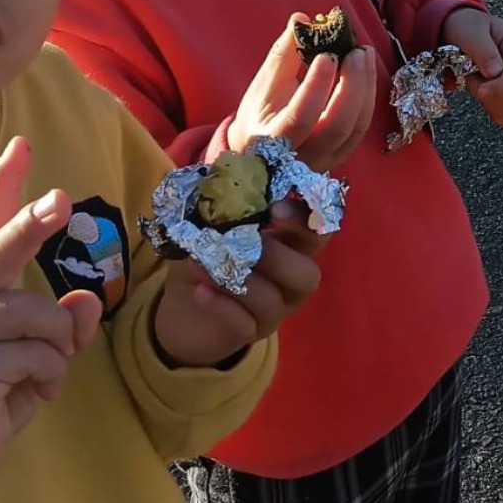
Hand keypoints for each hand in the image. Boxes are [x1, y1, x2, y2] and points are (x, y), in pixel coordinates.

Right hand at [0, 138, 104, 502]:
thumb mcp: (27, 356)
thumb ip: (53, 324)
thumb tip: (86, 301)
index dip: (2, 188)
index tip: (21, 145)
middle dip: (30, 225)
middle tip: (61, 200)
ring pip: (32, 314)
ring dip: (56, 348)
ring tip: (44, 376)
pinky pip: (33, 356)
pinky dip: (50, 377)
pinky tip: (33, 396)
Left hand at [152, 201, 324, 367]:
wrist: (184, 307)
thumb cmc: (208, 256)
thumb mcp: (212, 224)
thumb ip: (224, 201)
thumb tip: (221, 169)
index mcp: (291, 246)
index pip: (318, 232)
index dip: (307, 220)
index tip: (277, 208)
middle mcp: (290, 282)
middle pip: (308, 275)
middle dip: (277, 257)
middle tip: (246, 243)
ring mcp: (273, 311)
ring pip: (272, 301)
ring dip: (240, 280)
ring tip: (209, 265)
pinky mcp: (248, 333)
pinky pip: (243, 324)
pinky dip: (221, 305)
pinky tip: (200, 291)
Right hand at [227, 14, 377, 171]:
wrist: (262, 153)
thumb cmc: (260, 114)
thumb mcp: (262, 86)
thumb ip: (282, 55)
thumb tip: (301, 19)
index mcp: (274, 140)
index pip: (302, 117)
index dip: (317, 85)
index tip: (327, 54)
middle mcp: (303, 156)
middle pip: (338, 126)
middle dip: (352, 86)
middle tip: (356, 52)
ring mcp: (327, 159)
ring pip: (356, 127)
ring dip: (366, 88)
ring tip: (364, 53)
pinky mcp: (344, 154)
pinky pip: (363, 125)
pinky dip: (368, 95)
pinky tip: (366, 69)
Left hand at [440, 8, 502, 127]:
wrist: (462, 30)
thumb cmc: (466, 26)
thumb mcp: (470, 31)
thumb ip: (483, 50)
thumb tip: (495, 73)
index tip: (481, 90)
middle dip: (492, 95)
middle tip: (470, 77)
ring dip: (491, 103)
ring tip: (475, 82)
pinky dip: (494, 111)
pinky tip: (483, 95)